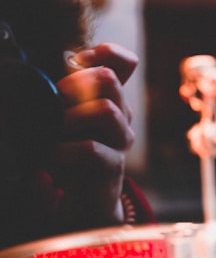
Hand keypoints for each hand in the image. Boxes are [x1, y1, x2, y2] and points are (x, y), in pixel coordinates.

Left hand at [53, 43, 137, 228]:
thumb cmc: (68, 155)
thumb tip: (65, 62)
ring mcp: (120, 141)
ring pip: (107, 110)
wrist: (84, 203)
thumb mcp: (63, 118)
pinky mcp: (112, 167)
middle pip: (108, 79)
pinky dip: (64, 151)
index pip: (125, 63)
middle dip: (73, 85)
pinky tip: (48, 156)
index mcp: (110, 98)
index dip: (106, 53)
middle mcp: (122, 115)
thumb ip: (64, 93)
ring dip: (71, 117)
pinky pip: (92, 150)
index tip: (78, 61)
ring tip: (51, 131)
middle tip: (52, 103)